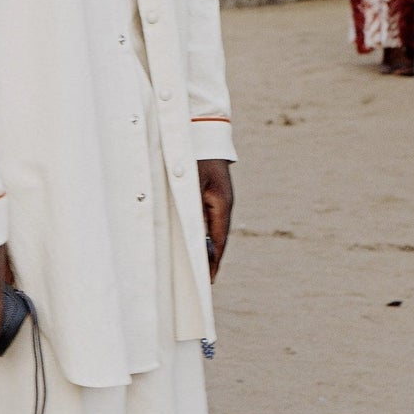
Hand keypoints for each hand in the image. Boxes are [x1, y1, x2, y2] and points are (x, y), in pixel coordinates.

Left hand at [198, 160, 233, 280]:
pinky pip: (207, 220)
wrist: (201, 132)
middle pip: (216, 238)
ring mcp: (219, 200)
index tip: (207, 280)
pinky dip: (202, 234)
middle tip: (202, 281)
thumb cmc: (193, 156)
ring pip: (212, 230)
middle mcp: (223, 205)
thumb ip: (191, 211)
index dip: (212, 262)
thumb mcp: (189, 184)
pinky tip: (195, 242)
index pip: (218, 241)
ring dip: (205, 247)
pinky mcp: (211, 195)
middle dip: (209, 259)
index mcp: (221, 204)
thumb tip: (192, 238)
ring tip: (199, 268)